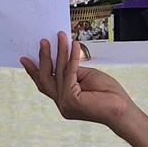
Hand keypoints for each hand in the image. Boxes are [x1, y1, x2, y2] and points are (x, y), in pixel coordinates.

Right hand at [22, 33, 138, 129]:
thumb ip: (72, 72)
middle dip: (43, 58)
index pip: (45, 84)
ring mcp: (65, 103)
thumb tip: (63, 59)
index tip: (25, 58)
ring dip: (59, 52)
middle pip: (45, 78)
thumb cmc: (108, 95)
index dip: (34, 71)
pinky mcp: (71, 100)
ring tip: (60, 37)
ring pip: (57, 73)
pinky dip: (72, 57)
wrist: (122, 109)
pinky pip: (70, 73)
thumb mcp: (86, 78)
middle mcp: (62, 104)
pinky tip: (74, 45)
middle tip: (43, 42)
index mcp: (64, 100)